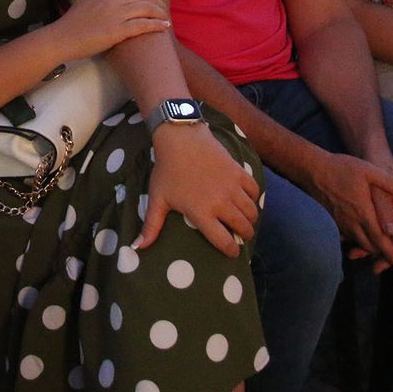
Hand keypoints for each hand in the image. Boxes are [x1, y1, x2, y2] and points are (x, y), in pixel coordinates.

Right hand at [50, 0, 170, 59]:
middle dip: (159, 3)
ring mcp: (116, 15)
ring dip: (160, 14)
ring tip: (166, 20)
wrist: (64, 37)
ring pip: (147, 9)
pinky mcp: (117, 31)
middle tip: (164, 11)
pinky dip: (156, 25)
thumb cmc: (76, 18)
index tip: (156, 1)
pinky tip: (164, 27)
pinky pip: (142, 25)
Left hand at [134, 124, 260, 256]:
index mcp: (202, 212)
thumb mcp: (158, 198)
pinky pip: (254, 191)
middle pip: (243, 227)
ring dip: (251, 219)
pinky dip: (253, 198)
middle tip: (241, 235)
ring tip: (246, 220)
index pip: (223, 240)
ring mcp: (232, 187)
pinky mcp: (239, 172)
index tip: (233, 253)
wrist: (181, 138)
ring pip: (251, 211)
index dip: (231, 251)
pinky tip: (247, 199)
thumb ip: (151, 225)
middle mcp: (221, 202)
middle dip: (244, 235)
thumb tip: (138, 247)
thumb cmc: (167, 170)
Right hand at [307, 149, 392, 273]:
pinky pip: (348, 238)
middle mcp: (352, 222)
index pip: (379, 239)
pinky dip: (358, 242)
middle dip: (383, 254)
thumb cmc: (340, 168)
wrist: (312, 170)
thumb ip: (388, 182)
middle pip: (370, 246)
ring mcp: (341, 223)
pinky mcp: (333, 221)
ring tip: (381, 251)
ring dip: (370, 249)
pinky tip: (362, 237)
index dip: (390, 253)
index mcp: (363, 212)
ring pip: (359, 243)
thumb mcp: (368, 170)